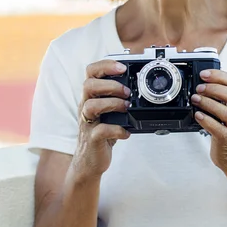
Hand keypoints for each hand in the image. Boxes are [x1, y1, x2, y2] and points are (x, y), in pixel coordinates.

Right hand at [74, 59, 130, 179]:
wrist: (90, 161)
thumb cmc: (102, 132)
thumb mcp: (110, 111)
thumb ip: (119, 97)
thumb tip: (141, 85)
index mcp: (91, 96)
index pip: (91, 72)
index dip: (105, 65)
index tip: (122, 67)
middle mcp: (86, 106)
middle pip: (88, 85)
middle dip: (110, 84)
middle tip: (127, 92)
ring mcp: (87, 123)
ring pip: (91, 106)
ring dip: (112, 103)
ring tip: (127, 107)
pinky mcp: (92, 139)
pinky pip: (101, 130)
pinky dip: (117, 129)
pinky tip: (126, 131)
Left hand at [191, 69, 226, 173]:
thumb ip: (221, 96)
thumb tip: (202, 81)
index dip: (220, 75)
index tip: (204, 74)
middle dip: (216, 89)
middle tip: (200, 88)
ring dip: (210, 104)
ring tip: (195, 99)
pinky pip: (219, 130)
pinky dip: (207, 121)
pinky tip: (198, 115)